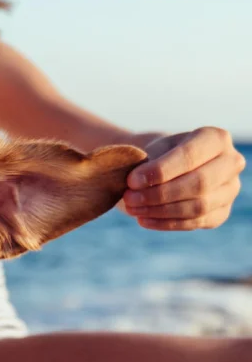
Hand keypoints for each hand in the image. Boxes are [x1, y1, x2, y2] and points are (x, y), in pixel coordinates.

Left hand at [123, 127, 244, 230]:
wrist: (169, 168)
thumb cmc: (160, 155)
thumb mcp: (153, 151)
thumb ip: (148, 165)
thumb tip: (136, 186)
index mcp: (216, 138)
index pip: (190, 156)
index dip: (160, 171)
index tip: (131, 181)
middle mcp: (231, 163)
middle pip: (199, 184)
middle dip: (160, 194)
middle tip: (130, 197)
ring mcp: (229, 190)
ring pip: (198, 207)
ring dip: (161, 210)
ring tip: (133, 208)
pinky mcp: (221, 213)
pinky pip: (195, 223)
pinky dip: (166, 223)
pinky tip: (144, 219)